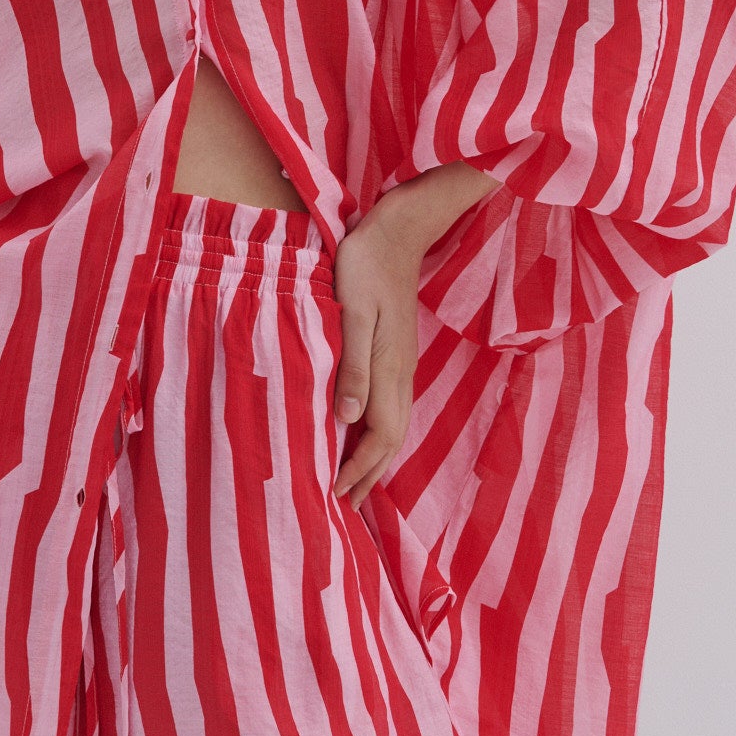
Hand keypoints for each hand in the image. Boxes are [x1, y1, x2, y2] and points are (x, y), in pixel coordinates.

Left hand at [329, 198, 423, 508]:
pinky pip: (390, 407)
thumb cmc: (365, 265)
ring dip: (373, 458)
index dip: (358, 470)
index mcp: (390, 370)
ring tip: (352, 481)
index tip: (333, 494)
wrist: (397, 230)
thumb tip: (347, 419)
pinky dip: (375, 432)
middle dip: (368, 476)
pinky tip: (359, 430)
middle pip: (391, 441)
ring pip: (394, 426)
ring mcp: (402, 364)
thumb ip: (352, 366)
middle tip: (343, 505)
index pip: (379, 438)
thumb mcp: (351, 312)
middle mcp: (402, 374)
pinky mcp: (398, 353)